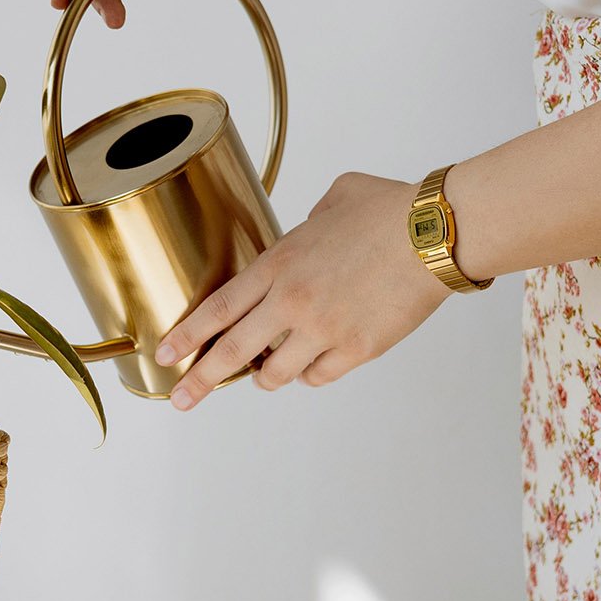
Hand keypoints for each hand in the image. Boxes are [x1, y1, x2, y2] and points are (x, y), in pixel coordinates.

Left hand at [155, 173, 451, 409]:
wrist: (434, 233)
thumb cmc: (389, 210)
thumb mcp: (332, 201)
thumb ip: (305, 227)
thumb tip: (307, 233)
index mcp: (279, 263)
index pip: (218, 308)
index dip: (187, 335)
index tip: (166, 354)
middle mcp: (292, 301)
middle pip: (232, 351)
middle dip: (200, 379)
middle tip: (181, 399)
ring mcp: (323, 330)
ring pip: (276, 374)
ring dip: (266, 376)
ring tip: (265, 374)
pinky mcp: (356, 350)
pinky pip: (318, 377)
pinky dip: (311, 374)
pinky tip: (314, 364)